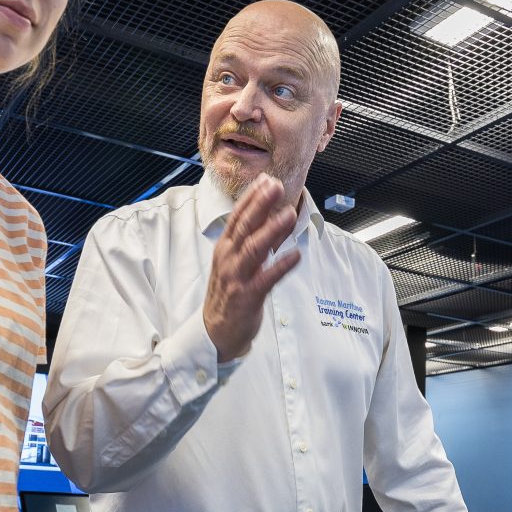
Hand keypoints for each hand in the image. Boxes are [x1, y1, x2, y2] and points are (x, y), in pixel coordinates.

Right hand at [203, 175, 302, 362]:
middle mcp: (228, 259)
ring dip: (272, 230)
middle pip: (245, 227)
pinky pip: (266, 279)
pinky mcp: (247, 297)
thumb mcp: (236, 264)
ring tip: (289, 214)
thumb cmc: (228, 295)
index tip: (265, 180)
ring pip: (254, 249)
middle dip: (261, 205)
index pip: (237, 217)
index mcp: (225, 249)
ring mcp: (237, 278)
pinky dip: (281, 266)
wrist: (215, 332)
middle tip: (276, 186)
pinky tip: (295, 255)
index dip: (251, 198)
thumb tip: (273, 218)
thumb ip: (253, 242)